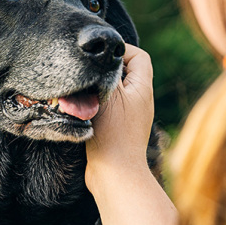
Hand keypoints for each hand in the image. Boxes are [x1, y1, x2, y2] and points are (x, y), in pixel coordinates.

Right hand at [86, 44, 154, 191]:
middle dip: (106, 70)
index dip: (121, 50)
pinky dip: (96, 105)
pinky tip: (82, 110)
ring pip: (115, 91)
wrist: (115, 174)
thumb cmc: (112, 133)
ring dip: (98, 89)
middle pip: (126, 73)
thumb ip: (107, 71)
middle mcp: (141, 101)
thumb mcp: (109, 94)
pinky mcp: (119, 130)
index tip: (100, 56)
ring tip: (83, 92)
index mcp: (143, 88)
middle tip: (88, 72)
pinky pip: (109, 108)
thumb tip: (104, 55)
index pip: (139, 56)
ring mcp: (131, 116)